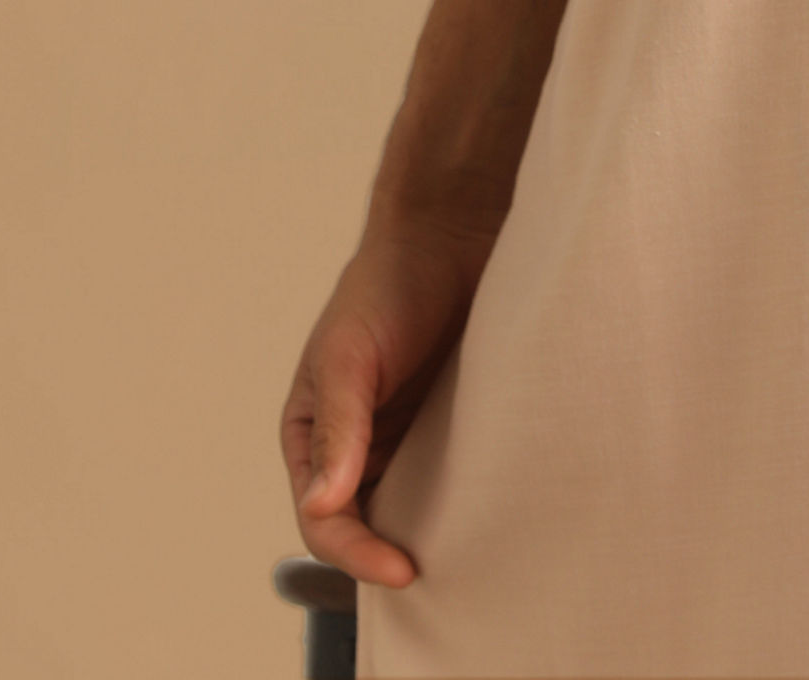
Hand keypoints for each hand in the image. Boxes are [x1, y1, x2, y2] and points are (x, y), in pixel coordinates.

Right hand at [280, 212, 501, 586]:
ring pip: (413, 510)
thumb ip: (337, 427)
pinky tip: (496, 511)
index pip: (326, 521)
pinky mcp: (453, 426)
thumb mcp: (350, 354)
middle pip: (367, 528)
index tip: (403, 570)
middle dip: (391, 557)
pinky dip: (469, 501)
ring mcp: (406, 438)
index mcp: (312, 436)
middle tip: (441, 578)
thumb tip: (322, 505)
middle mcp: (357, 447)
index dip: (358, 554)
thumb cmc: (387, 283)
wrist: (452, 230)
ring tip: (472, 557)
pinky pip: (456, 480)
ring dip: (432, 535)